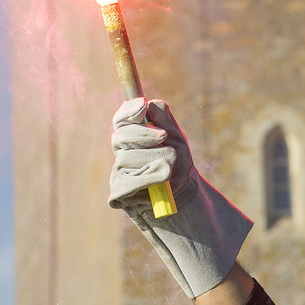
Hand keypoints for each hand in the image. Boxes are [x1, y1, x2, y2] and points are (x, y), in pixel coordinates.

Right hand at [109, 99, 252, 299]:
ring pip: (125, 160)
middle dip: (144, 136)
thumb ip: (164, 120)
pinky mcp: (119, 195)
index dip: (128, 112)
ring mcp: (118, 174)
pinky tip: (162, 177)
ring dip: (152, 160)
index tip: (142, 107)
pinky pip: (127, 182)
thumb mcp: (177, 140)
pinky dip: (147, 179)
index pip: (121, 120)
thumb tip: (148, 102)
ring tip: (170, 167)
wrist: (186, 202)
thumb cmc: (181, 169)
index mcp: (133, 139)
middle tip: (164, 139)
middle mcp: (122, 155)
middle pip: (120, 137)